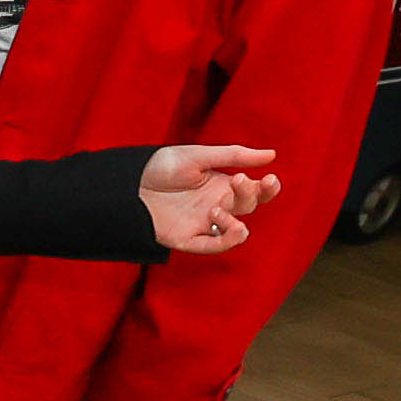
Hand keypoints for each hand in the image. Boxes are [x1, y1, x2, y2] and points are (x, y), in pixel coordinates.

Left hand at [136, 142, 280, 256]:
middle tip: (236, 180)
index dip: (268, 188)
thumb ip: (234, 156)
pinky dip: (225, 241)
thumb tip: (272, 155)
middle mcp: (218, 206)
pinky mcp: (188, 239)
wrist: (128, 184)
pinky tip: (232, 229)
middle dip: (248, 194)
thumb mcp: (198, 156)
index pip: (256, 191)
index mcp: (223, 186)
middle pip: (247, 207)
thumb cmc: (162, 167)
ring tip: (217, 207)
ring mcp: (204, 224)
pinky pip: (212, 246)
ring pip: (234, 231)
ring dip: (235, 222)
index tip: (269, 178)